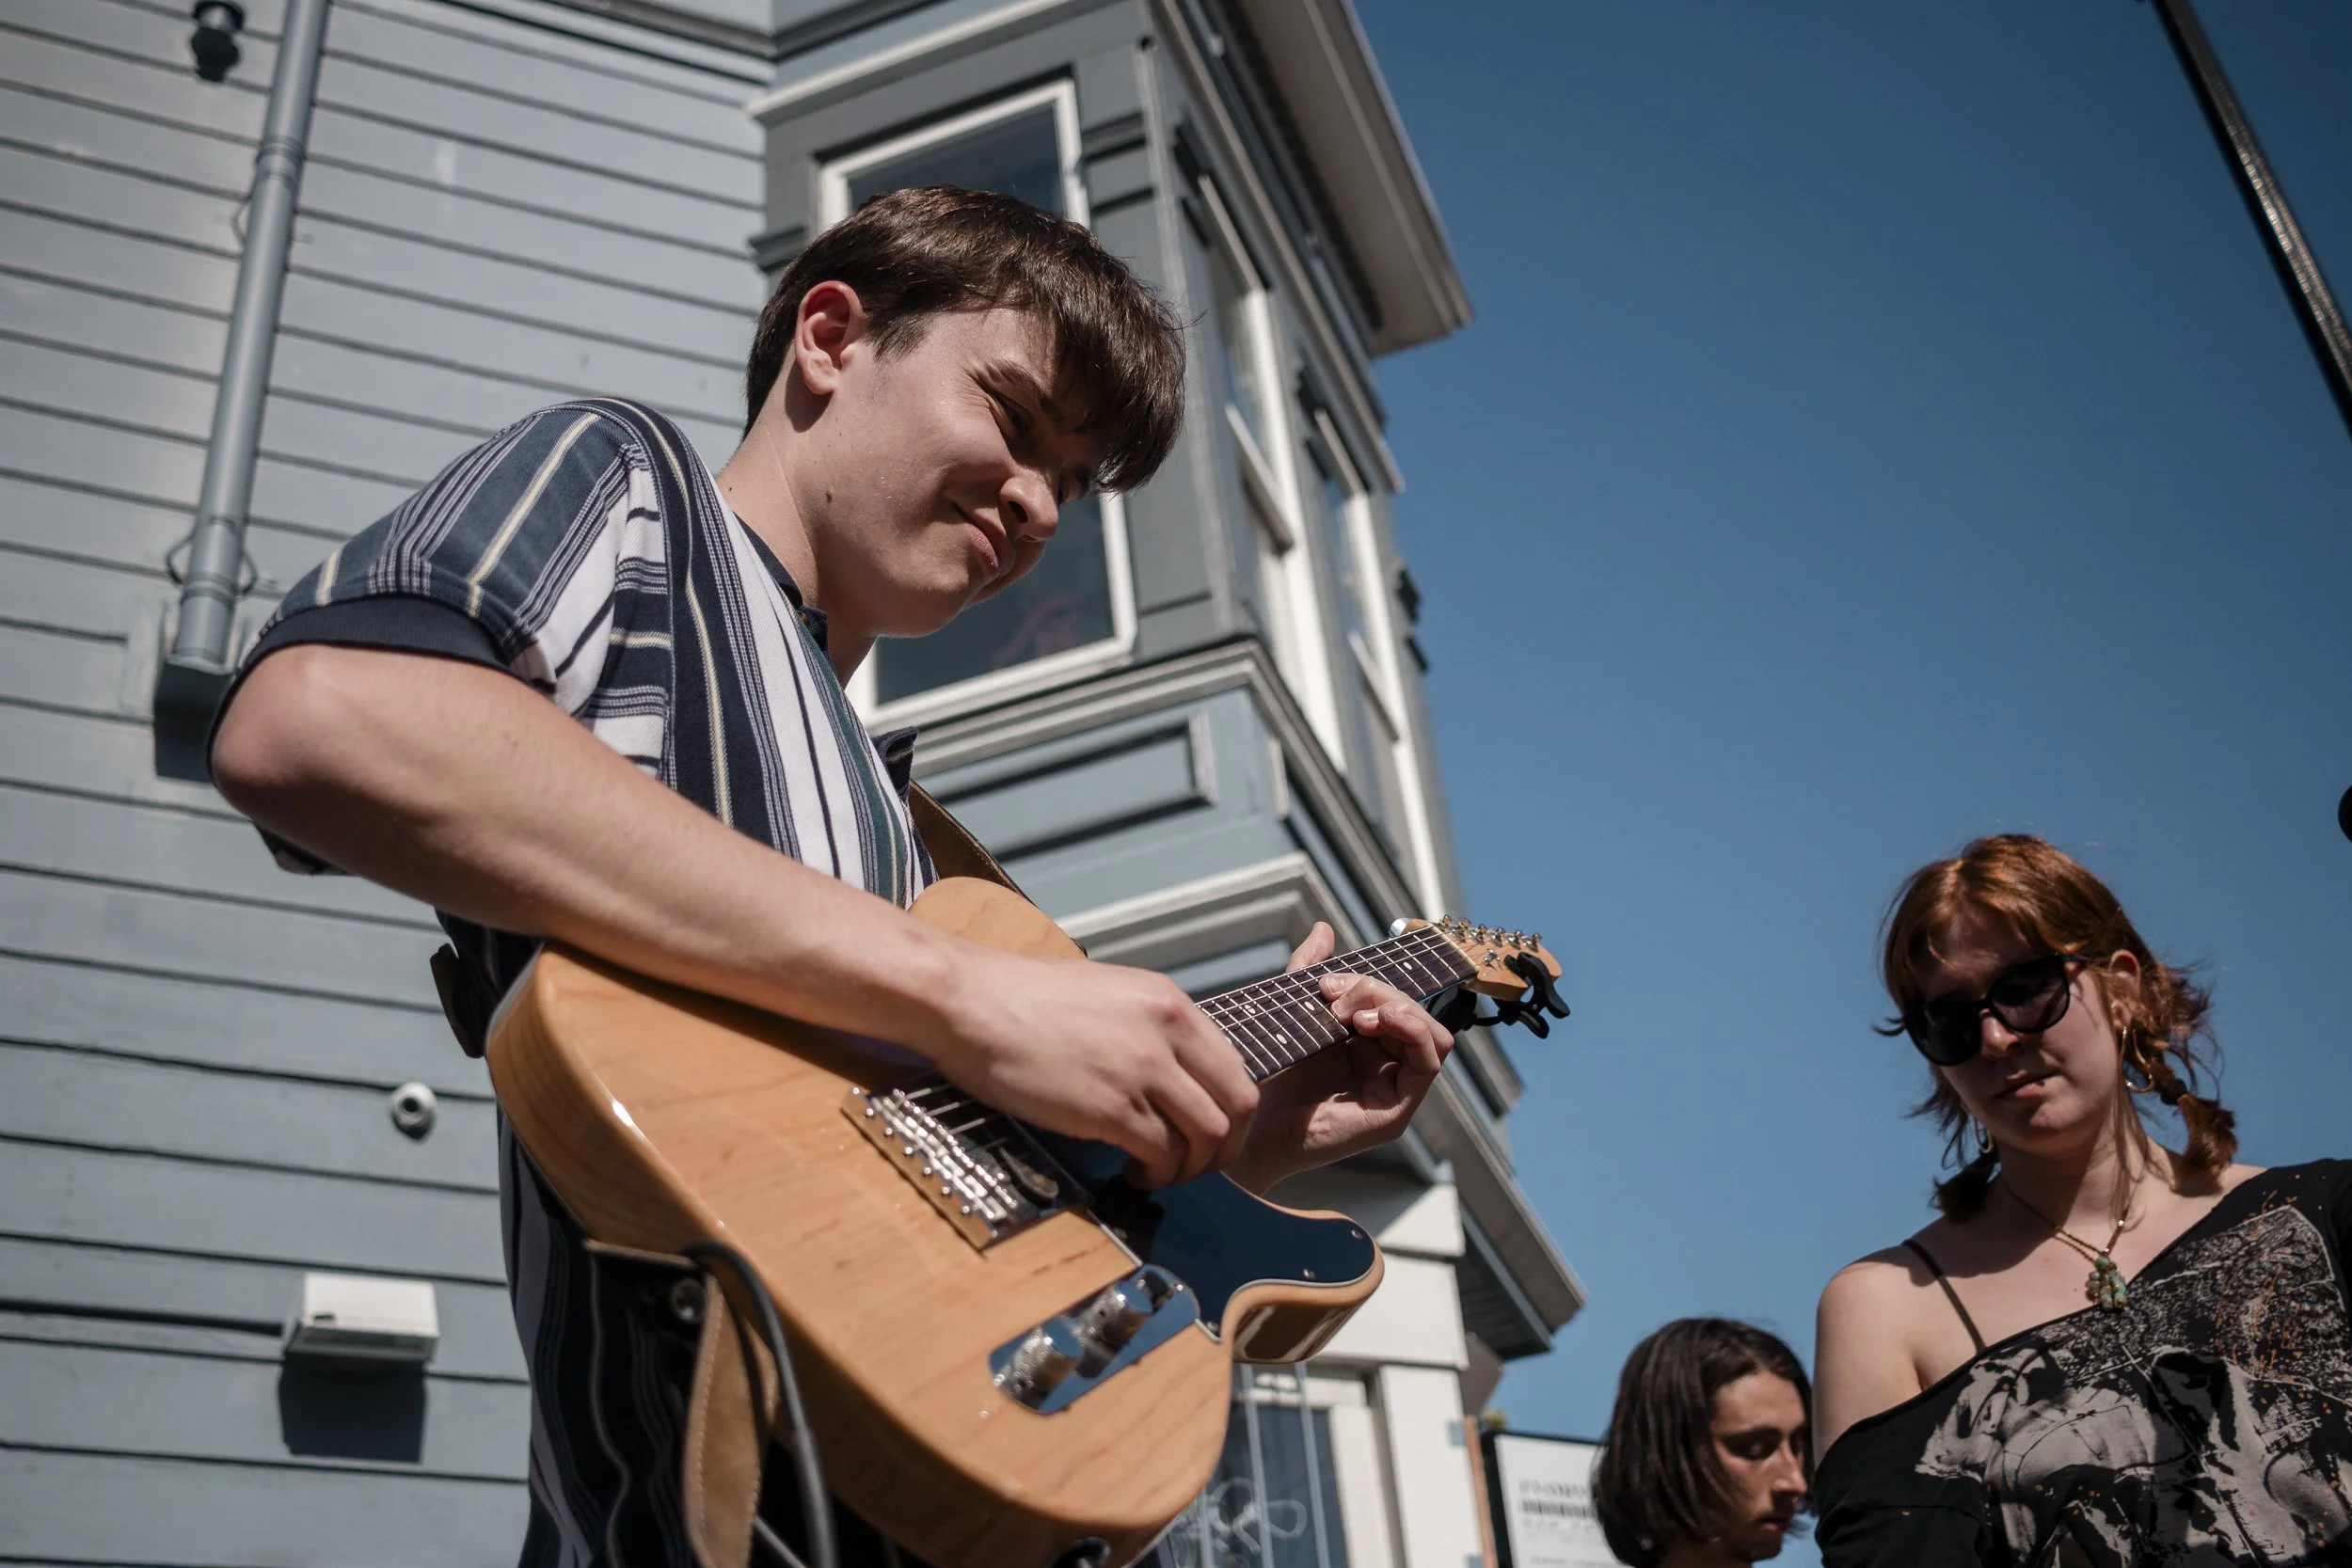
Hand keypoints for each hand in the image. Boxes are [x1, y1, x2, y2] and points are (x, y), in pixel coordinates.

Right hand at [929, 951, 1258, 1187]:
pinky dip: (1155, 1176)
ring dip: (1189, 1168)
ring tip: (1156, 1172)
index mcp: (1170, 1003)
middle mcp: (1168, 1033)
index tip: (1206, 1133)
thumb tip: (1171, 1074)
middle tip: (1193, 1165)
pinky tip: (1133, 1174)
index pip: (1235, 1068)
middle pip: (1236, 1107)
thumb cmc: (1021, 999)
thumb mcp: (1108, 994)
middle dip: (1223, 1149)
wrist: (970, 1002)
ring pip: (1207, 1137)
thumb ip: (1149, 1029)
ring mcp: (1142, 1070)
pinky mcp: (1111, 1108)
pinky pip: (1162, 1155)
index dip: (1228, 1113)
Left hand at [1226, 922, 1453, 1192]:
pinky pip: (1429, 1062)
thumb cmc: (1268, 1073)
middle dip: (1377, 991)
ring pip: (1429, 1031)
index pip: (1394, 1001)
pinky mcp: (1396, 1111)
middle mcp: (1386, 1067)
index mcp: (1366, 1045)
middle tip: (1332, 997)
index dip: (1370, 983)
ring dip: (1398, 1008)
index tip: (1326, 983)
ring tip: (1354, 1014)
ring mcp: (1394, 1089)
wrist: (1246, 1121)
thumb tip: (1325, 928)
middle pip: (1412, 1011)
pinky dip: (1412, 1029)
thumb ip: (1310, 970)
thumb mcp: (1294, 1009)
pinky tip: (1377, 1021)